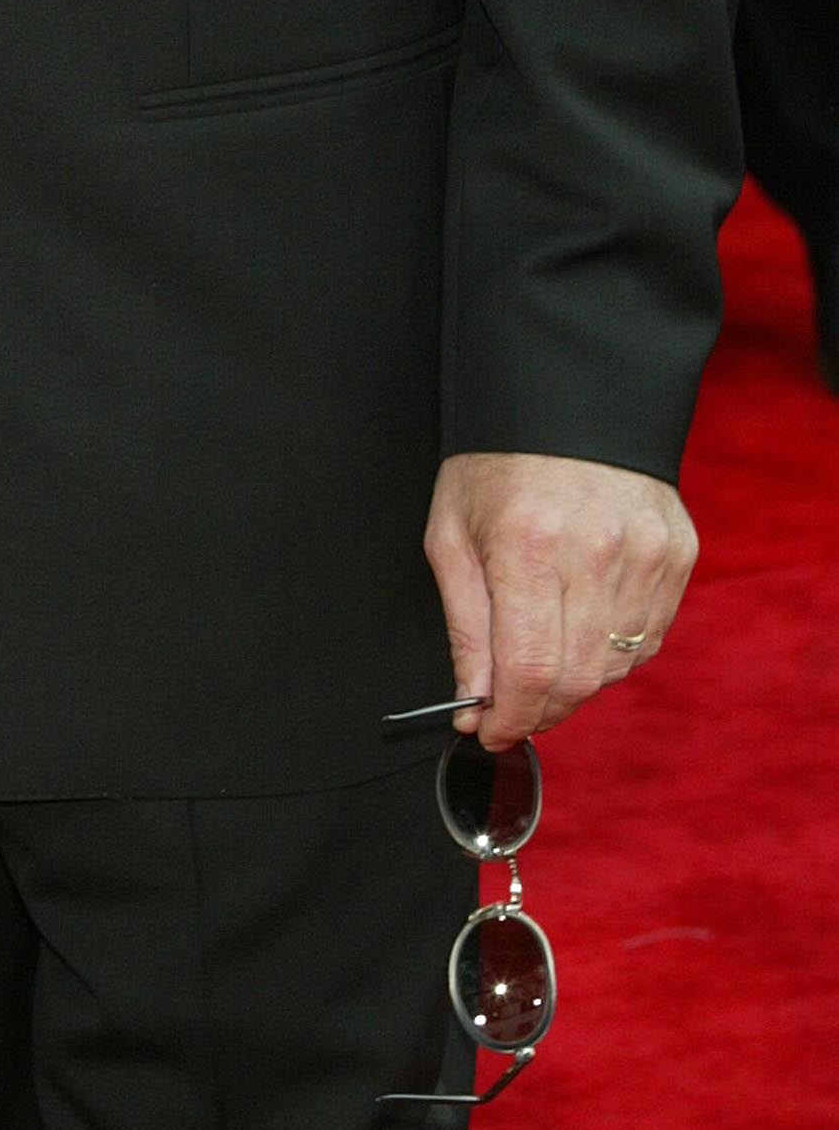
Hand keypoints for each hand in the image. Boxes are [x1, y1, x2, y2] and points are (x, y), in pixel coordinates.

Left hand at [424, 449, 696, 746]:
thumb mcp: (451, 534)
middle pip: (578, 680)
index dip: (508, 718)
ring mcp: (648, 555)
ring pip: (616, 667)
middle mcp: (597, 553)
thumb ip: (465, 625)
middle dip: (538, 710)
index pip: (529, 672)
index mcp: (529, 546)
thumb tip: (474, 701)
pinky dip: (613, 652)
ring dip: (575, 682)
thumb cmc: (497, 464)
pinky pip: (648, 637)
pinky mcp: (678, 554)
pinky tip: (583, 626)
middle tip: (510, 708)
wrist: (568, 397)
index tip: (487, 731)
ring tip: (542, 654)